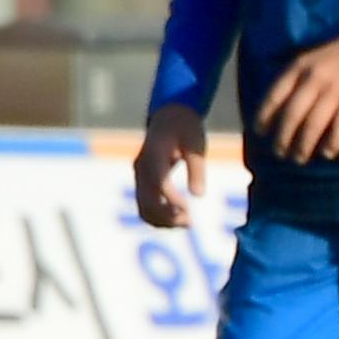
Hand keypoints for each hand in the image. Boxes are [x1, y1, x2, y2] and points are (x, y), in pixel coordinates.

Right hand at [132, 103, 206, 232]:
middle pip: (147, 201)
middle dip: (168, 216)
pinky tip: (178, 218)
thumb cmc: (186, 127)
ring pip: (144, 207)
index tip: (189, 208)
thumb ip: (197, 168)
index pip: (159, 183)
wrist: (169, 116)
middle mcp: (142, 167)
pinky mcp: (143, 182)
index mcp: (153, 154)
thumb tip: (199, 195)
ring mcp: (140, 176)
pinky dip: (158, 217)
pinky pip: (145, 205)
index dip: (172, 199)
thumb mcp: (196, 143)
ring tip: (187, 223)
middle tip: (191, 222)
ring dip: (162, 221)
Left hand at [252, 15, 338, 164]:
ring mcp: (335, 90)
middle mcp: (314, 79)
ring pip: (313, 125)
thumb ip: (299, 76)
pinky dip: (332, 143)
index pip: (274, 96)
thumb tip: (284, 104)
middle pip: (291, 115)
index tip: (260, 133)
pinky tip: (328, 153)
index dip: (264, 117)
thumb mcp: (316, 57)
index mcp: (300, 66)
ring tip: (299, 158)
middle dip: (282, 138)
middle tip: (280, 153)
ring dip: (304, 146)